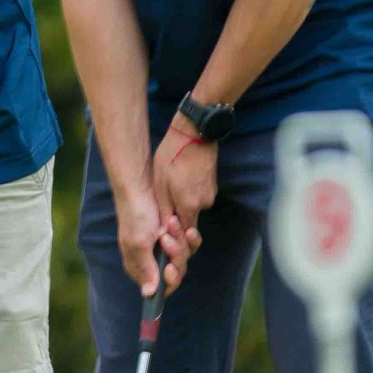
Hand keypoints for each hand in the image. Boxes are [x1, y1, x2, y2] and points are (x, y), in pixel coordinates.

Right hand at [114, 180, 195, 296]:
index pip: (159, 288)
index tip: (169, 267)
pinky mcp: (175, 237)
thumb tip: (149, 294)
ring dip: (180, 241)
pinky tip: (182, 225)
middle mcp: (152, 260)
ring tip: (171, 223)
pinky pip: (189, 244)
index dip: (168, 280)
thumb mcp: (138, 242)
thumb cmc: (136, 214)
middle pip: (175, 272)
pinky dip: (188, 235)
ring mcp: (165, 248)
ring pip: (184, 257)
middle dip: (174, 254)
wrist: (142, 186)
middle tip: (166, 237)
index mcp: (139, 266)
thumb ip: (146, 268)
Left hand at [151, 125, 217, 268]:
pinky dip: (187, 193)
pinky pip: (197, 196)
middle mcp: (203, 203)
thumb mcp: (160, 183)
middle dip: (177, 221)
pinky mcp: (211, 185)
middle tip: (164, 209)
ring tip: (168, 187)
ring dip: (181, 203)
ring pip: (192, 207)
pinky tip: (178, 180)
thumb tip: (164, 229)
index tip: (165, 236)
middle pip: (189, 221)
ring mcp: (210, 193)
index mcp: (190, 205)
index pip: (185, 234)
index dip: (175, 238)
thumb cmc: (173, 156)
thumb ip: (165, 208)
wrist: (195, 134)